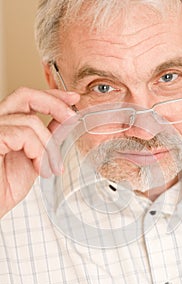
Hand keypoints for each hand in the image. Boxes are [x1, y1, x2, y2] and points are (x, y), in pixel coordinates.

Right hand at [0, 87, 79, 217]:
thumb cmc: (4, 188)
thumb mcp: (35, 158)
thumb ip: (46, 138)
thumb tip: (64, 122)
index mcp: (6, 125)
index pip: (27, 98)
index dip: (51, 95)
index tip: (72, 98)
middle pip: (25, 95)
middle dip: (54, 104)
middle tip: (72, 117)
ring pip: (30, 121)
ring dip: (49, 146)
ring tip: (50, 167)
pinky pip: (23, 135)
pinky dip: (38, 152)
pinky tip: (39, 168)